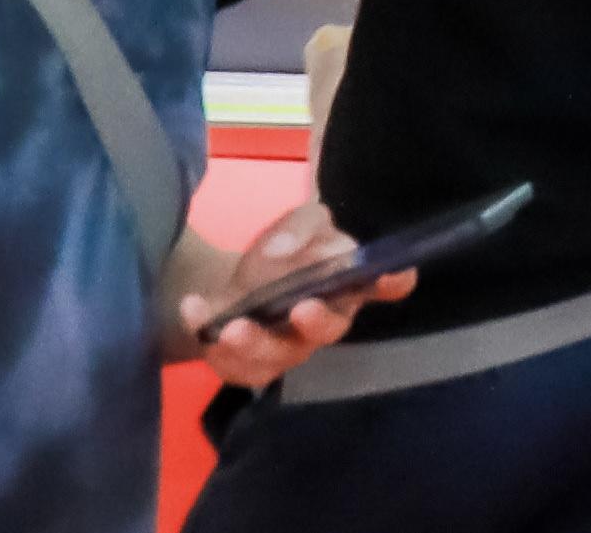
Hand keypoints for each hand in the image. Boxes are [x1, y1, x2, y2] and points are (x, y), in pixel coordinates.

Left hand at [183, 207, 403, 388]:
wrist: (232, 287)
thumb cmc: (281, 253)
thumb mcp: (297, 223)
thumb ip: (300, 227)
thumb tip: (285, 250)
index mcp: (347, 285)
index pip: (383, 286)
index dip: (393, 282)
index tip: (395, 274)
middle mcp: (324, 322)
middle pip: (330, 330)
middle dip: (317, 322)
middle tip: (302, 308)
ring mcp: (286, 349)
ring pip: (277, 356)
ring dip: (255, 342)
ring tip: (231, 326)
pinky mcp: (249, 368)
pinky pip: (232, 364)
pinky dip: (208, 337)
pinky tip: (195, 308)